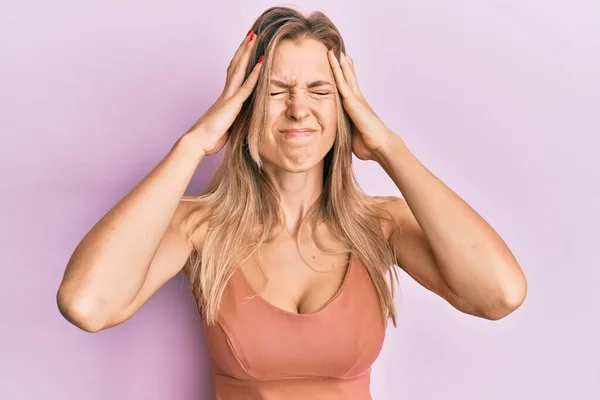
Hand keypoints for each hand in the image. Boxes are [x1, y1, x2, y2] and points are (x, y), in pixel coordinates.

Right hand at [184, 30, 263, 154]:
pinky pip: (246, 87)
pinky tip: (261, 62)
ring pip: (239, 69)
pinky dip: (255, 74)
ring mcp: (229, 97)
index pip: (234, 73)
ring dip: (247, 52)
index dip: (241, 60)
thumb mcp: (228, 126)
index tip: (247, 48)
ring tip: (253, 37)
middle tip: (251, 34)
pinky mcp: (233, 105)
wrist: (199, 141)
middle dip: (244, 49)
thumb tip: (243, 118)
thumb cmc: (211, 137)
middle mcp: (227, 93)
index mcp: (226, 97)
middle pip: (236, 65)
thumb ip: (236, 118)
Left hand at [327, 49, 395, 160]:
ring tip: (334, 49)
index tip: (340, 64)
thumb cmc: (368, 144)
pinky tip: (333, 59)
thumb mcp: (351, 135)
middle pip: (349, 77)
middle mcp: (356, 99)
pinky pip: (341, 82)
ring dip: (339, 62)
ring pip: (345, 76)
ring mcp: (355, 99)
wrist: (379, 146)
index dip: (344, 75)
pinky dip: (336, 70)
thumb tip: (337, 136)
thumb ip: (345, 130)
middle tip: (337, 49)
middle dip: (343, 63)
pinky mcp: (352, 102)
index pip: (348, 87)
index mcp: (356, 107)